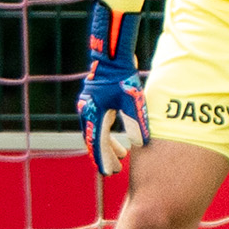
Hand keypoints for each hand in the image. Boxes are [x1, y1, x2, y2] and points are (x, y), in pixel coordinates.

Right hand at [77, 1, 149, 175]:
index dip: (104, 160)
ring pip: (96, 132)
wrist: (112, 55)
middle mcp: (87, 112)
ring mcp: (88, 106)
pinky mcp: (93, 101)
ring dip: (107, 144)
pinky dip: (106, 133)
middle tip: (118, 168)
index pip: (97, 144)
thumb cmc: (122, 76)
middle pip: (94, 141)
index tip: (110, 173)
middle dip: (106, 156)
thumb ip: (136, 123)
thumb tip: (140, 145)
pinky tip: (119, 136)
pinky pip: (97, 123)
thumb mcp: (132, 100)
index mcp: (94, 115)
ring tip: (123, 153)